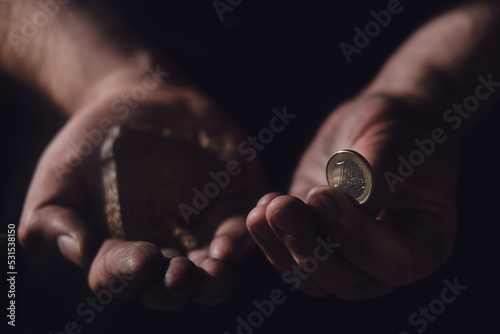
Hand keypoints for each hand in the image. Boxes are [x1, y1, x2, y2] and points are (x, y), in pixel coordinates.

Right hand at [19, 78, 264, 308]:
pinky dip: (242, 238)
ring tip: (218, 268)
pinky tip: (234, 241)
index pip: (123, 277)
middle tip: (183, 274)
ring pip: (212, 269)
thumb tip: (78, 251)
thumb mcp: (58, 179)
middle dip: (178, 286)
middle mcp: (164, 250)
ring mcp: (200, 229)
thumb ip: (53, 220)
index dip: (130, 273)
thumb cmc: (89, 146)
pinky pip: (240, 230)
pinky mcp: (230, 204)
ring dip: (215, 276)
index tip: (142, 258)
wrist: (134, 103)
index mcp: (121, 254)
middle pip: (173, 286)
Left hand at [246, 95, 457, 299]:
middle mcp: (386, 259)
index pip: (394, 263)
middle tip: (282, 207)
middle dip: (310, 248)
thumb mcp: (395, 143)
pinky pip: (290, 257)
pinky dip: (271, 240)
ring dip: (283, 247)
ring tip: (265, 208)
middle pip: (348, 282)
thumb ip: (371, 179)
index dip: (356, 238)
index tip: (322, 197)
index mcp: (424, 243)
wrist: (382, 121)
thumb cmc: (402, 129)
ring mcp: (348, 254)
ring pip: (312, 278)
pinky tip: (260, 208)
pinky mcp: (316, 238)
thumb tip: (339, 209)